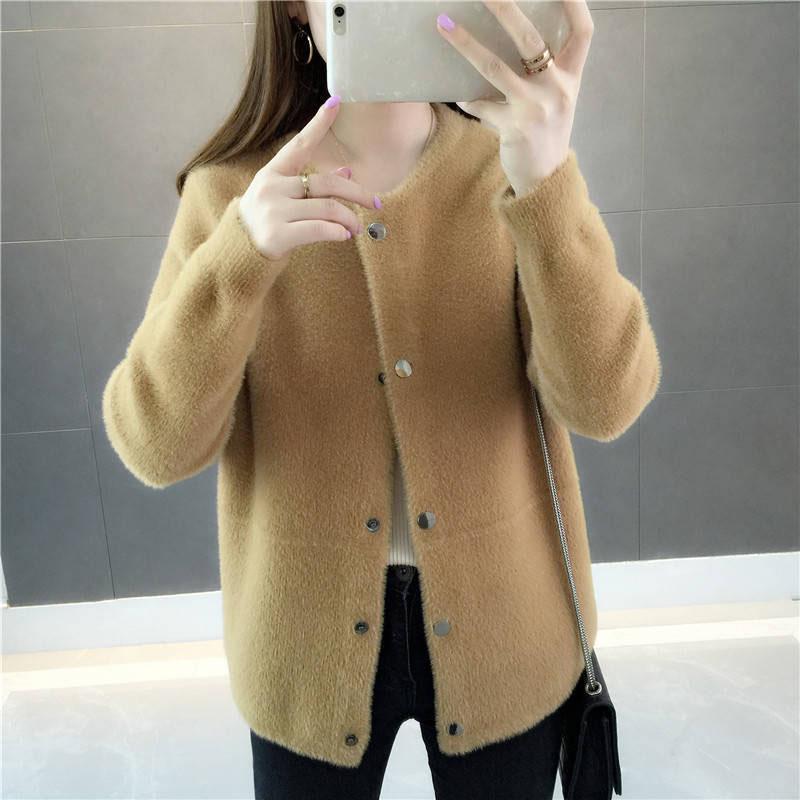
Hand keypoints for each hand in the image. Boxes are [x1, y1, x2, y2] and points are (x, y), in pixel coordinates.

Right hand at [239, 97, 381, 260]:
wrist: (238, 254)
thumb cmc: (267, 224)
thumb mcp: (284, 200)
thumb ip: (312, 187)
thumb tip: (346, 172)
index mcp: (272, 173)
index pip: (300, 144)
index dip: (319, 123)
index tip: (337, 101)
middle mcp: (272, 188)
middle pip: (326, 183)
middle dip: (357, 193)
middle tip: (376, 203)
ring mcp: (273, 211)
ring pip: (327, 208)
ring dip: (350, 219)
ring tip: (357, 228)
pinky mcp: (277, 235)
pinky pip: (319, 229)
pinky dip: (337, 232)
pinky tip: (343, 235)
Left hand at [436, 0, 593, 194]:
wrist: (545, 178)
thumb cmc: (548, 132)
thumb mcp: (558, 98)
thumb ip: (548, 70)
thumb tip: (515, 34)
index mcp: (572, 76)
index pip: (583, 31)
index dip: (575, 2)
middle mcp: (558, 88)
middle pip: (530, 38)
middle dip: (504, 8)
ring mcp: (536, 107)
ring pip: (495, 66)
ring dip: (466, 44)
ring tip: (444, 25)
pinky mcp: (515, 127)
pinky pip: (481, 105)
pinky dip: (468, 99)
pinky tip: (458, 94)